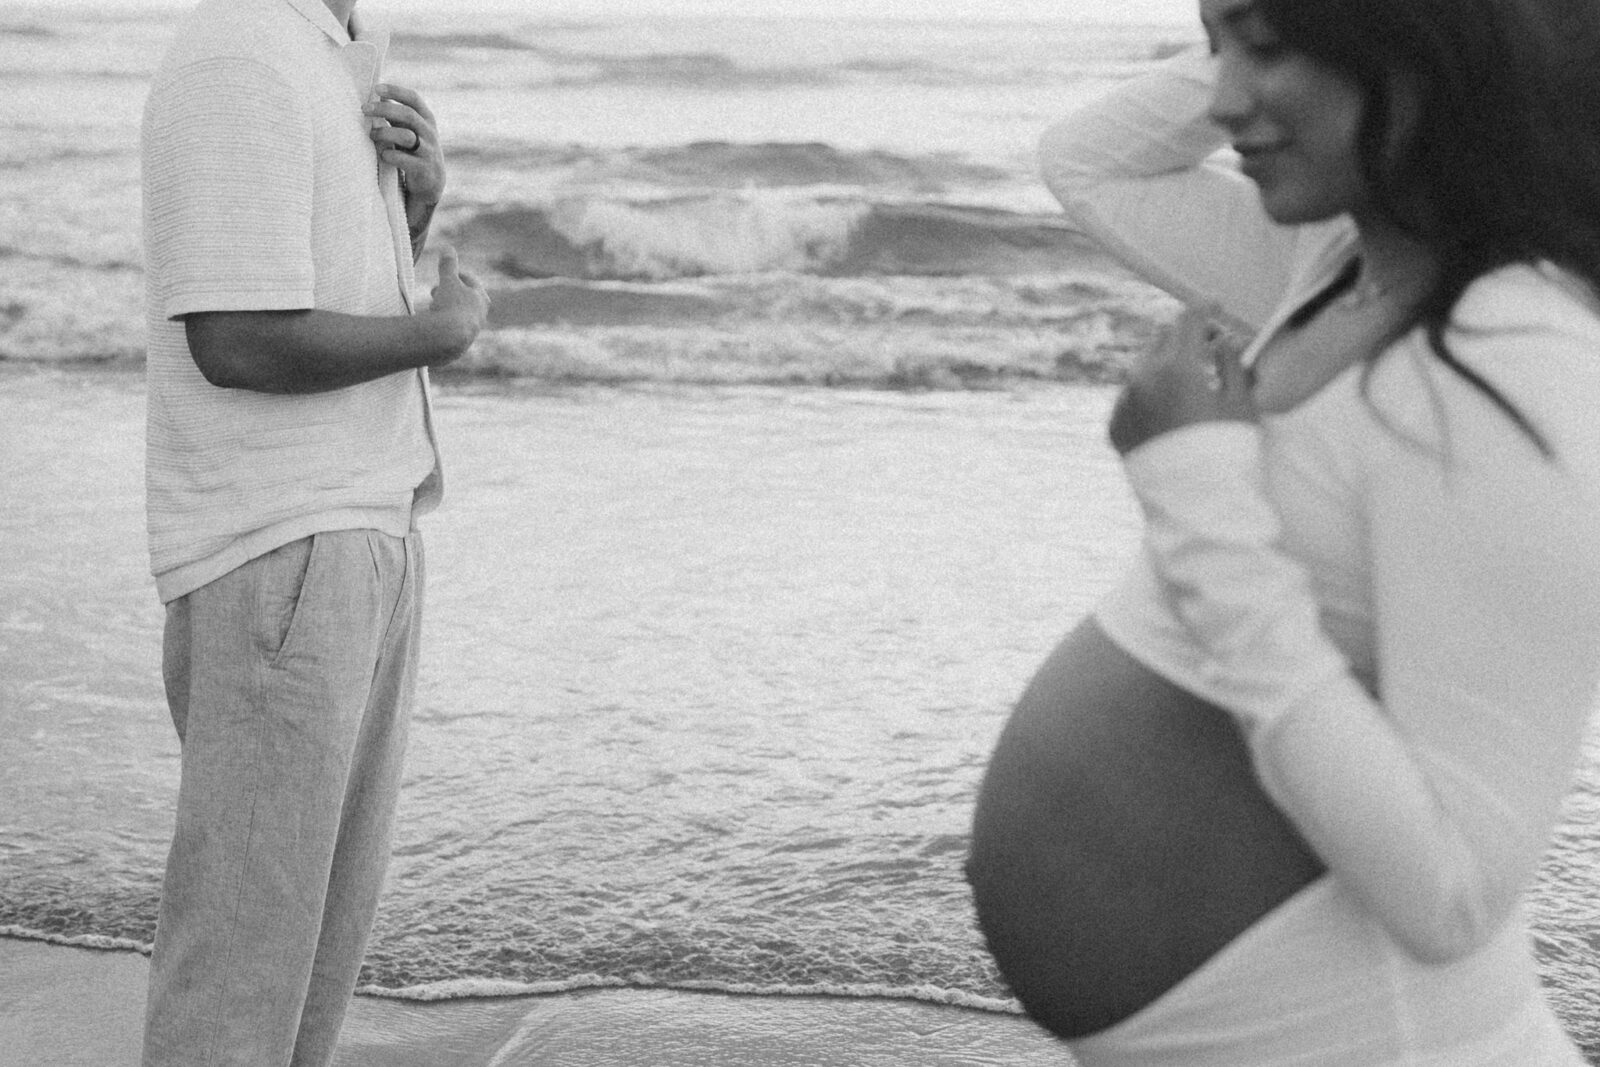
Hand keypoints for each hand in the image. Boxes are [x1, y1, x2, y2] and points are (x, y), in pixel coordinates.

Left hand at [364, 83, 444, 205]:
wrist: (432, 181)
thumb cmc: (414, 150)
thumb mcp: (409, 129)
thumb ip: (396, 115)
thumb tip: (377, 96)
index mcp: (426, 119)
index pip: (413, 99)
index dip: (396, 91)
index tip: (376, 89)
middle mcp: (429, 132)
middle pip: (408, 115)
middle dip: (384, 110)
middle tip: (364, 109)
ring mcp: (428, 151)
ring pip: (406, 136)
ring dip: (385, 133)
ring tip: (371, 135)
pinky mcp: (423, 168)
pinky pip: (405, 159)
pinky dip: (390, 155)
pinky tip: (383, 154)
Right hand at [428, 245, 490, 356]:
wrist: (447, 339)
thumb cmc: (451, 306)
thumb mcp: (448, 281)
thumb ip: (448, 265)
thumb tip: (448, 247)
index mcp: (481, 299)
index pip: (470, 282)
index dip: (456, 276)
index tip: (444, 275)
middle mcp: (480, 316)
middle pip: (466, 300)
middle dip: (450, 293)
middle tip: (435, 292)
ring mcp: (471, 331)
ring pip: (459, 315)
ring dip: (446, 308)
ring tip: (433, 307)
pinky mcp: (461, 345)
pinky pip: (451, 329)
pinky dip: (443, 323)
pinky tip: (433, 324)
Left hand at [1108, 304, 1254, 454]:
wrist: (1195, 506)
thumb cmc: (1228, 453)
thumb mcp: (1241, 404)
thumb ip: (1231, 364)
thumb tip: (1223, 340)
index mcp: (1176, 367)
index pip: (1188, 321)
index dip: (1204, 308)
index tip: (1214, 304)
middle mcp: (1142, 379)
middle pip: (1162, 339)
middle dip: (1185, 336)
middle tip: (1209, 344)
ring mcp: (1124, 404)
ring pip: (1142, 367)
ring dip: (1164, 365)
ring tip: (1190, 378)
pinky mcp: (1114, 427)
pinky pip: (1130, 397)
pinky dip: (1148, 394)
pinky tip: (1169, 407)